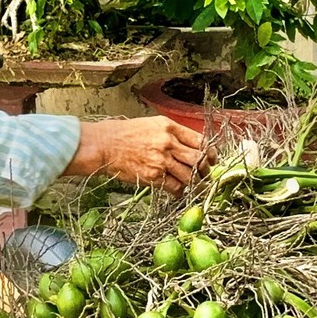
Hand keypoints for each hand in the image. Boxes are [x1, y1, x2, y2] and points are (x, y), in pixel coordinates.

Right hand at [65, 116, 204, 192]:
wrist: (103, 145)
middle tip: (205, 174)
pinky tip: (178, 191)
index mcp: (169, 127)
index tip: (212, 158)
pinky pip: (175, 187)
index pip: (200, 140)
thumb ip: (171, 134)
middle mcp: (168, 142)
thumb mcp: (150, 125)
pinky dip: (180, 191)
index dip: (210, 152)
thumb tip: (189, 147)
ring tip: (194, 186)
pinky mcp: (153, 176)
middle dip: (205, 169)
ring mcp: (161, 160)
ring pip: (190, 175)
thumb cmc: (123, 134)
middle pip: (199, 159)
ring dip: (195, 183)